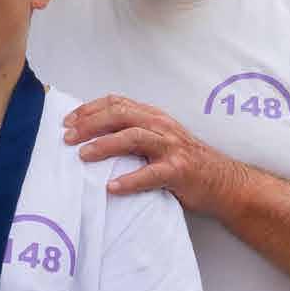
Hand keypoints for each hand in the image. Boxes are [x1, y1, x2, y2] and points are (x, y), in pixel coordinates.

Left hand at [64, 94, 242, 213]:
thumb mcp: (158, 139)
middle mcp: (161, 126)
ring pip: (133, 137)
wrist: (223, 182)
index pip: (116, 103)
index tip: (67, 121)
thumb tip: (90, 135)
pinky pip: (150, 174)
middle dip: (90, 124)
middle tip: (67, 138)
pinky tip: (112, 187)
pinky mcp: (178, 171)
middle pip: (120, 115)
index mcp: (153, 117)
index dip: (89, 109)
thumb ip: (133, 132)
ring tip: (83, 155)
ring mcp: (171, 148)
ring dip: (104, 145)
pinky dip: (129, 181)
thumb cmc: (183, 162)